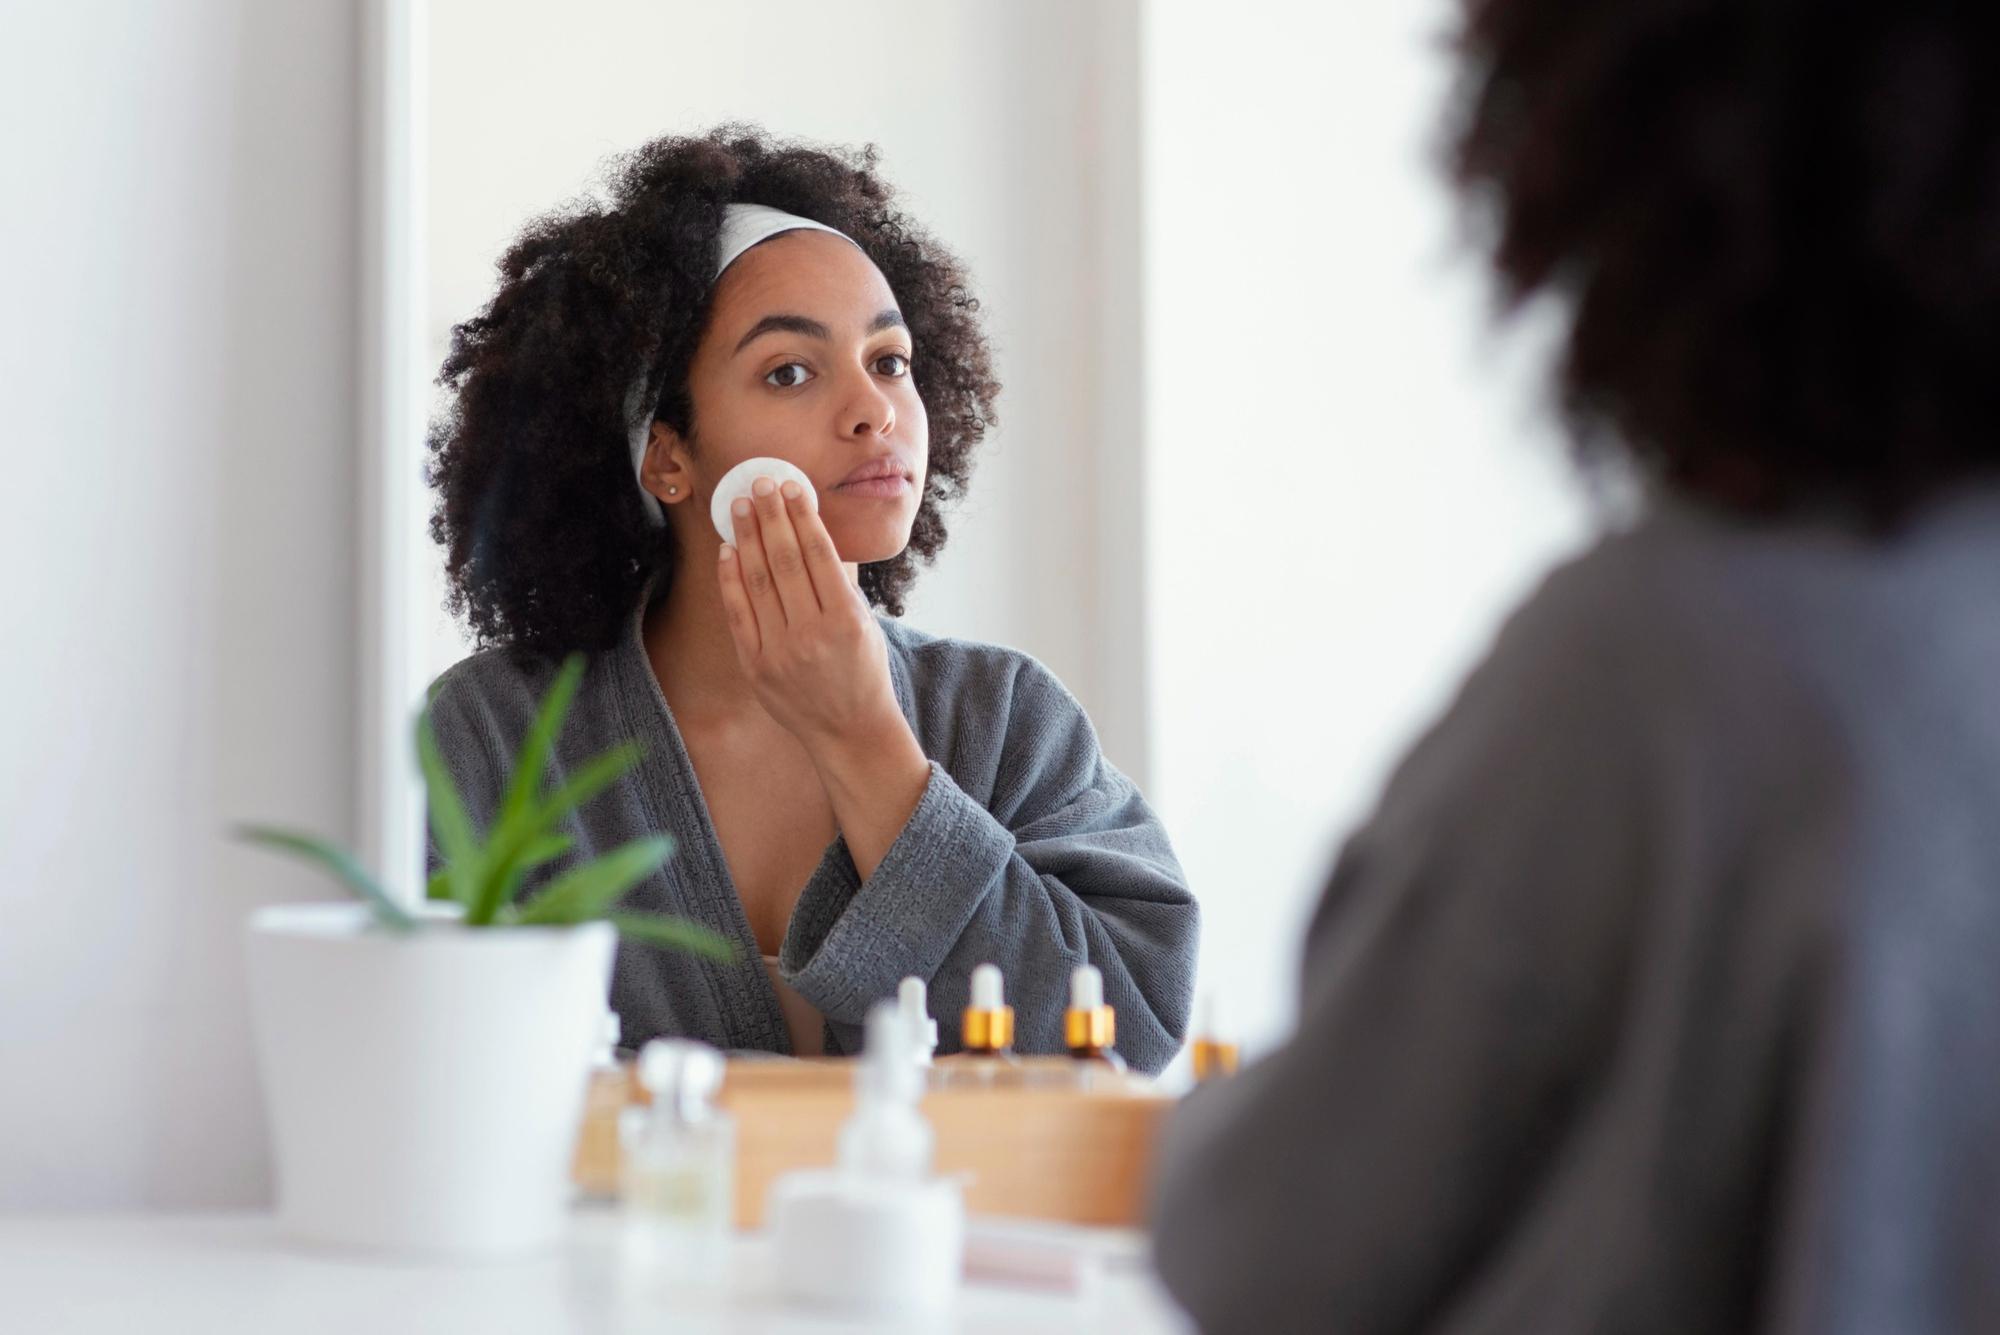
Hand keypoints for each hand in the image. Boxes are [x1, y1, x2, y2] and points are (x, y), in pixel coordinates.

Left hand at [716, 476, 901, 750]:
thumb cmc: (863, 671)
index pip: (818, 555)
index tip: (791, 486)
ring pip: (757, 582)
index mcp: (846, 620)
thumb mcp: (866, 624)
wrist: (849, 730)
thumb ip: (843, 581)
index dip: (802, 516)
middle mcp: (812, 635)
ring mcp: (780, 652)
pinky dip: (731, 579)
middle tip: (760, 483)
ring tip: (739, 506)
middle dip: (771, 516)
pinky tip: (728, 550)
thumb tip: (816, 529)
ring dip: (747, 537)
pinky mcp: (756, 666)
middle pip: (784, 561)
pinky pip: (738, 613)